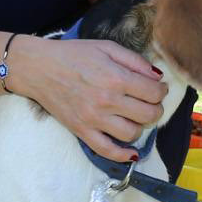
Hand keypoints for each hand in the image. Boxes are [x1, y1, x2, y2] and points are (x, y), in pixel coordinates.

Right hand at [11, 36, 170, 165]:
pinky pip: (107, 151)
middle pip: (148, 115)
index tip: (158, 89)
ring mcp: (94, 119)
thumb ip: (135, 61)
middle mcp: (107, 101)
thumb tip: (158, 77)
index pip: (154, 93)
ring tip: (134, 117)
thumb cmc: (74, 54)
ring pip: (132, 134)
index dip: (161, 91)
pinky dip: (122, 154)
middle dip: (156, 109)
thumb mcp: (107, 47)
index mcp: (116, 77)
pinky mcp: (82, 131)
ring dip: (140, 127)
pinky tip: (130, 151)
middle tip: (150, 103)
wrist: (39, 68)